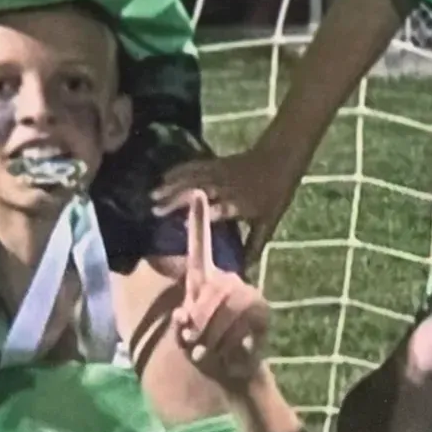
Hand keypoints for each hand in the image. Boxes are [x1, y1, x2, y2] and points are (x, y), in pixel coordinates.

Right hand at [154, 144, 295, 265]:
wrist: (278, 160)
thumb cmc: (275, 194)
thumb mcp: (268, 222)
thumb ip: (254, 245)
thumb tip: (246, 271)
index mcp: (240, 204)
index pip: (220, 210)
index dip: (204, 215)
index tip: (184, 224)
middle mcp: (227, 187)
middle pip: (199, 192)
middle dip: (176, 200)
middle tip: (156, 211)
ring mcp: (219, 173)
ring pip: (193, 178)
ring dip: (172, 186)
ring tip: (153, 196)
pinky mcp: (215, 163)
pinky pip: (193, 166)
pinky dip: (177, 171)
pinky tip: (163, 177)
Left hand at [173, 191, 269, 392]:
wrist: (231, 371)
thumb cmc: (204, 347)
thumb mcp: (185, 333)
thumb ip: (182, 323)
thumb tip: (184, 317)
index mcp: (205, 278)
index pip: (200, 245)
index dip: (198, 221)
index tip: (197, 191)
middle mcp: (228, 279)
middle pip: (212, 290)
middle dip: (198, 321)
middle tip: (192, 342)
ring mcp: (248, 293)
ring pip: (225, 307)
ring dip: (210, 336)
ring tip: (205, 351)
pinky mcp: (262, 312)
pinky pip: (240, 323)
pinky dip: (227, 344)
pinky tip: (227, 354)